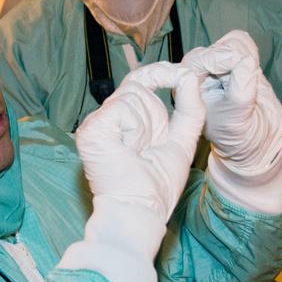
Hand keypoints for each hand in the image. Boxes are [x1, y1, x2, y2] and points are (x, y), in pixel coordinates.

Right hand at [75, 62, 204, 263]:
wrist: (141, 209)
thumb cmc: (157, 185)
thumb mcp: (182, 141)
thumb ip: (190, 109)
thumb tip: (191, 76)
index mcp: (126, 121)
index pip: (140, 80)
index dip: (160, 72)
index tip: (180, 74)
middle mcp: (108, 118)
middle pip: (138, 85)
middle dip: (155, 113)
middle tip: (151, 146)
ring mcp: (96, 123)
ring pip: (133, 95)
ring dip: (147, 126)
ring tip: (137, 152)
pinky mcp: (91, 128)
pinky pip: (123, 107)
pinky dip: (135, 129)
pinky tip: (128, 149)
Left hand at [182, 30, 281, 180]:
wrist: (257, 138)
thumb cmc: (239, 134)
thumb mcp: (237, 118)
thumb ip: (240, 91)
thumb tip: (246, 61)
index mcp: (188, 89)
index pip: (198, 61)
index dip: (220, 58)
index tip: (244, 64)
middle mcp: (198, 74)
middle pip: (215, 48)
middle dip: (235, 57)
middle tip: (250, 76)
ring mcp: (216, 65)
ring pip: (230, 43)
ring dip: (245, 54)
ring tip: (251, 79)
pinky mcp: (234, 59)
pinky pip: (242, 43)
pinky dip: (251, 51)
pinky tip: (253, 71)